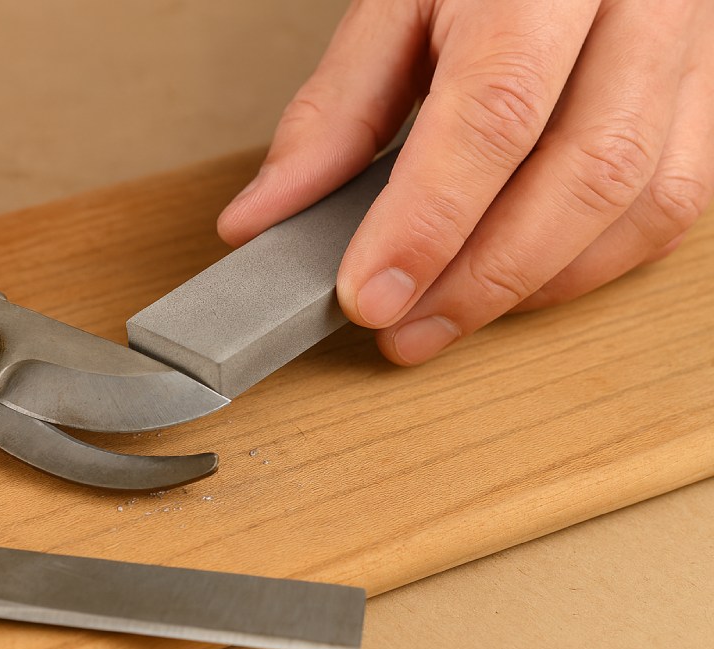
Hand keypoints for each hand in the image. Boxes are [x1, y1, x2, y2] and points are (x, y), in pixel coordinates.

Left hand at [218, 0, 713, 364]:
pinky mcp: (705, 92)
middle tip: (401, 329)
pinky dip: (590, 264)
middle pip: (585, 171)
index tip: (369, 294)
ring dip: (536, 285)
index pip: (495, 111)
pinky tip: (519, 281)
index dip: (429, 220)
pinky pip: (673, 202)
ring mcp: (688, 49)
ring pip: (643, 201)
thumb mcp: (392, 6)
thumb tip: (266, 217)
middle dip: (482, 277)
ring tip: (446, 316)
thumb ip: (334, 113)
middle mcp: (640, 4)